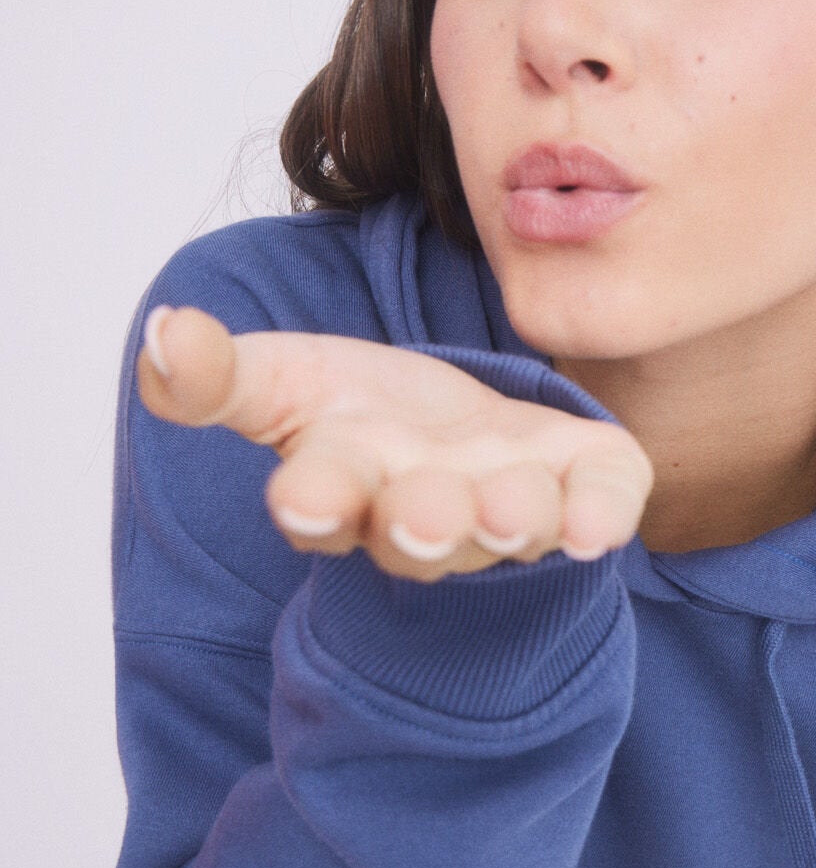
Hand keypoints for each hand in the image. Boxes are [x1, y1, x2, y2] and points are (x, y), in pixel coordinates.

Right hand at [136, 305, 654, 580]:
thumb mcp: (281, 384)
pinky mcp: (582, 486)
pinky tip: (601, 526)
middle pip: (421, 534)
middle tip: (422, 514)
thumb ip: (217, 376)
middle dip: (422, 525)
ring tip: (512, 510)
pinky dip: (602, 513)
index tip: (304, 498)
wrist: (462, 436)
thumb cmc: (364, 417)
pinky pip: (599, 507)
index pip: (323, 504)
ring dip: (512, 520)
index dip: (316, 502)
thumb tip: (162, 334)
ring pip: (510, 525)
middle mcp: (429, 513)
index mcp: (349, 488)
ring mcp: (509, 505)